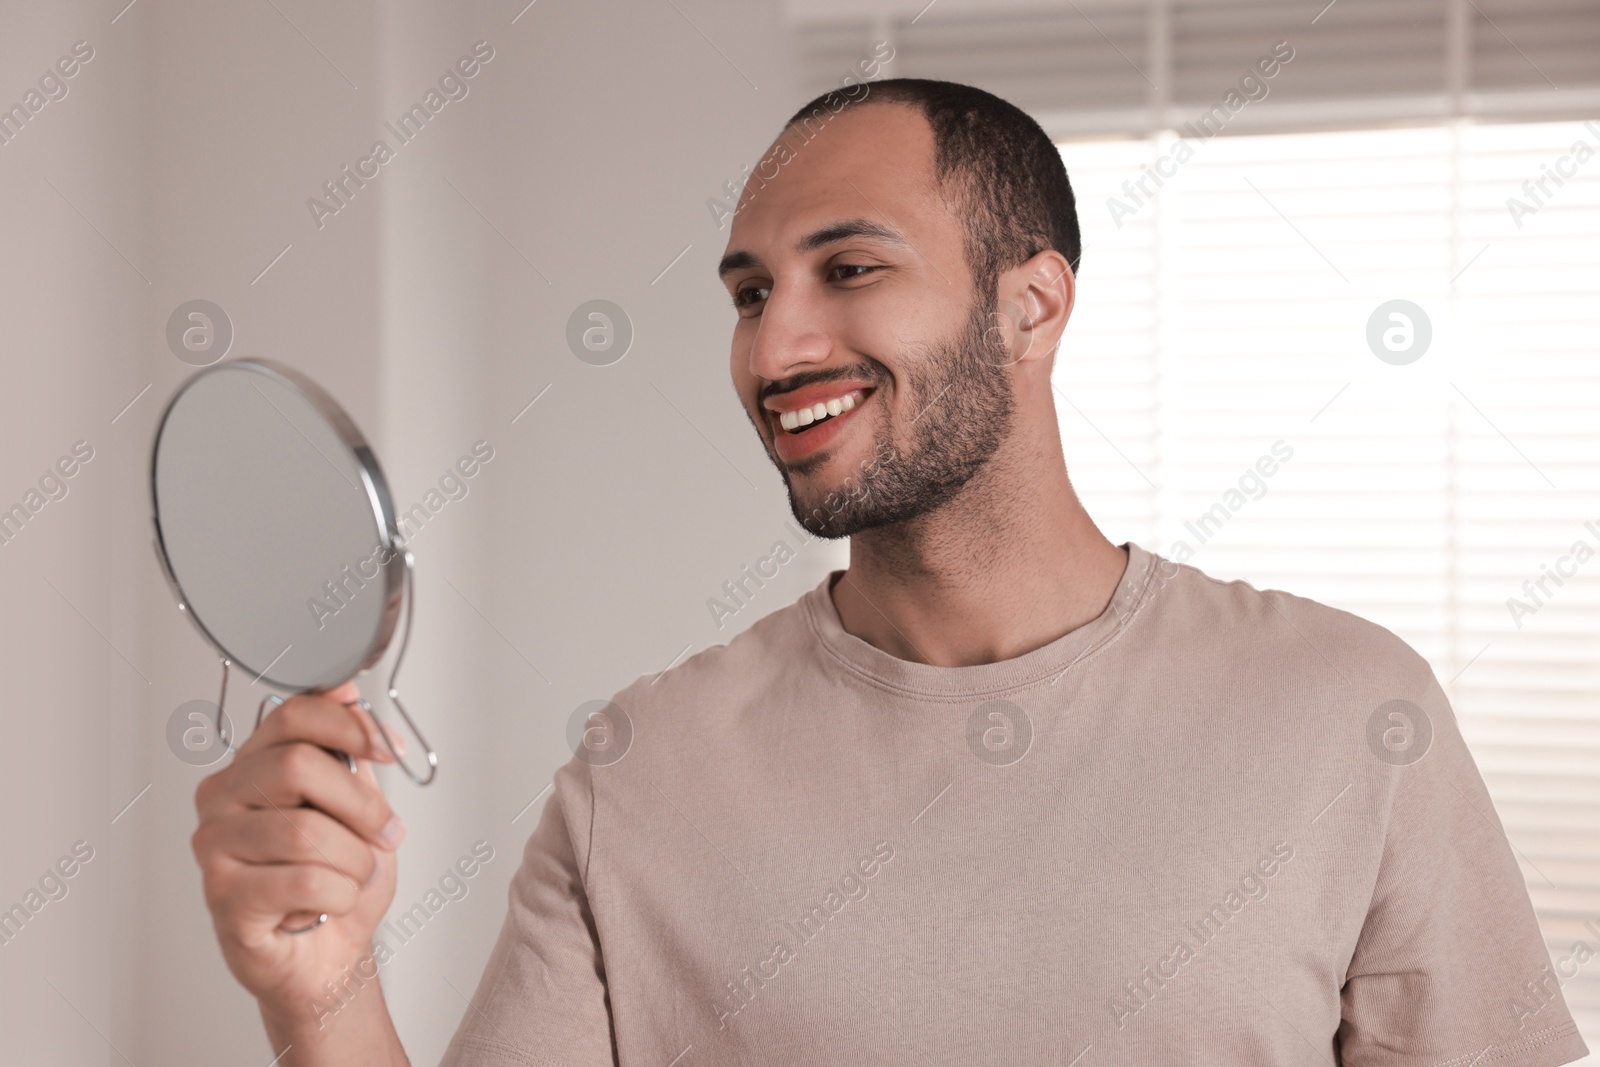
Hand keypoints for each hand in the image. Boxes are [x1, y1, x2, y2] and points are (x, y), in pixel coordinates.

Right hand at [191, 681, 406, 1017]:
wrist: (329, 955)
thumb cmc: (336, 878)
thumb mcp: (355, 805)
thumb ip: (348, 750)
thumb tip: (346, 688)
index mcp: (252, 764)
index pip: (293, 714)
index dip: (349, 725)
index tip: (389, 749)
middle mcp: (222, 798)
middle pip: (297, 766)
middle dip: (360, 803)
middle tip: (385, 832)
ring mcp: (214, 847)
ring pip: (305, 831)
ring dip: (354, 860)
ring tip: (355, 876)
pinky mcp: (222, 896)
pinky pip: (302, 881)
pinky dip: (339, 894)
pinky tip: (330, 903)